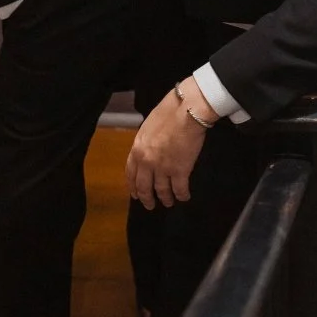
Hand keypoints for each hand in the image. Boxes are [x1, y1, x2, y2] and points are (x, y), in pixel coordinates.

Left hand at [126, 86, 211, 208]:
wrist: (186, 111)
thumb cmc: (168, 113)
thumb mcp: (148, 127)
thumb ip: (146, 142)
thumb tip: (148, 150)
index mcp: (137, 150)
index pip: (131, 174)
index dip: (133, 186)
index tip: (135, 194)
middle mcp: (147, 162)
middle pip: (144, 187)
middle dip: (147, 198)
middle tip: (150, 205)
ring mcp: (163, 168)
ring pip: (162, 190)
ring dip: (166, 199)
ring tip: (169, 202)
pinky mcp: (180, 171)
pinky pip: (180, 189)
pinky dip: (182, 195)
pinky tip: (184, 197)